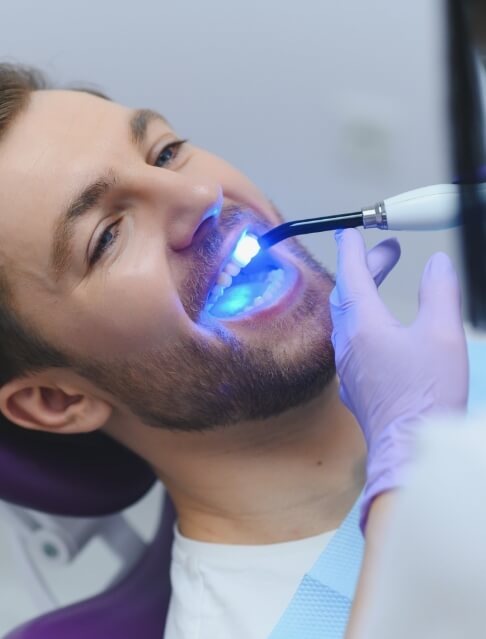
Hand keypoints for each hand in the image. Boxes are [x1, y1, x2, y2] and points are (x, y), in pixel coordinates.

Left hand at [330, 229, 467, 531]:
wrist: (409, 450)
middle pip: (349, 294)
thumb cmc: (425, 397)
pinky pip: (351, 341)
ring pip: (346, 318)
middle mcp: (348, 344)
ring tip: (382, 285)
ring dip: (363, 295)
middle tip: (388, 252)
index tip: (350, 232)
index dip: (353, 250)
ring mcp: (349, 366)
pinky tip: (378, 329)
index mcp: (364, 326)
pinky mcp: (356, 385)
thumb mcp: (442, 335)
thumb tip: (437, 263)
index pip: (352, 276)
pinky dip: (362, 321)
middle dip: (366, 269)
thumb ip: (439, 293)